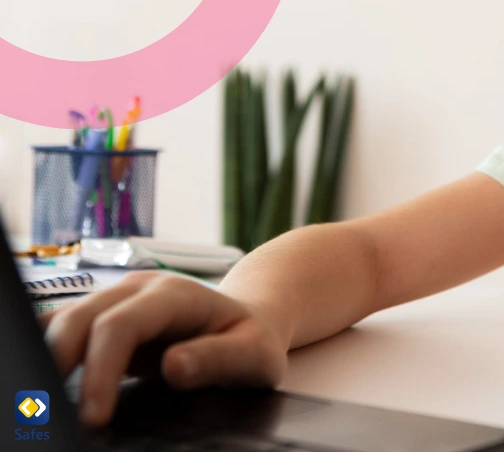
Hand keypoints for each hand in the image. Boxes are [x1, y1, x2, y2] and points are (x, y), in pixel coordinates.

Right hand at [40, 270, 289, 427]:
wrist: (250, 321)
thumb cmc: (254, 340)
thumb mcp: (255, 355)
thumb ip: (219, 359)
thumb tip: (174, 367)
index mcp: (176, 294)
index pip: (121, 326)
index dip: (100, 371)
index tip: (94, 417)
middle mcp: (139, 289)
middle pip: (79, 318)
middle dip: (57, 365)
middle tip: (54, 417)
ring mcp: (118, 299)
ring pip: (62, 320)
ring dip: (47, 358)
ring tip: (44, 404)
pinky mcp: (105, 316)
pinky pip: (63, 328)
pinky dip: (48, 353)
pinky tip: (47, 384)